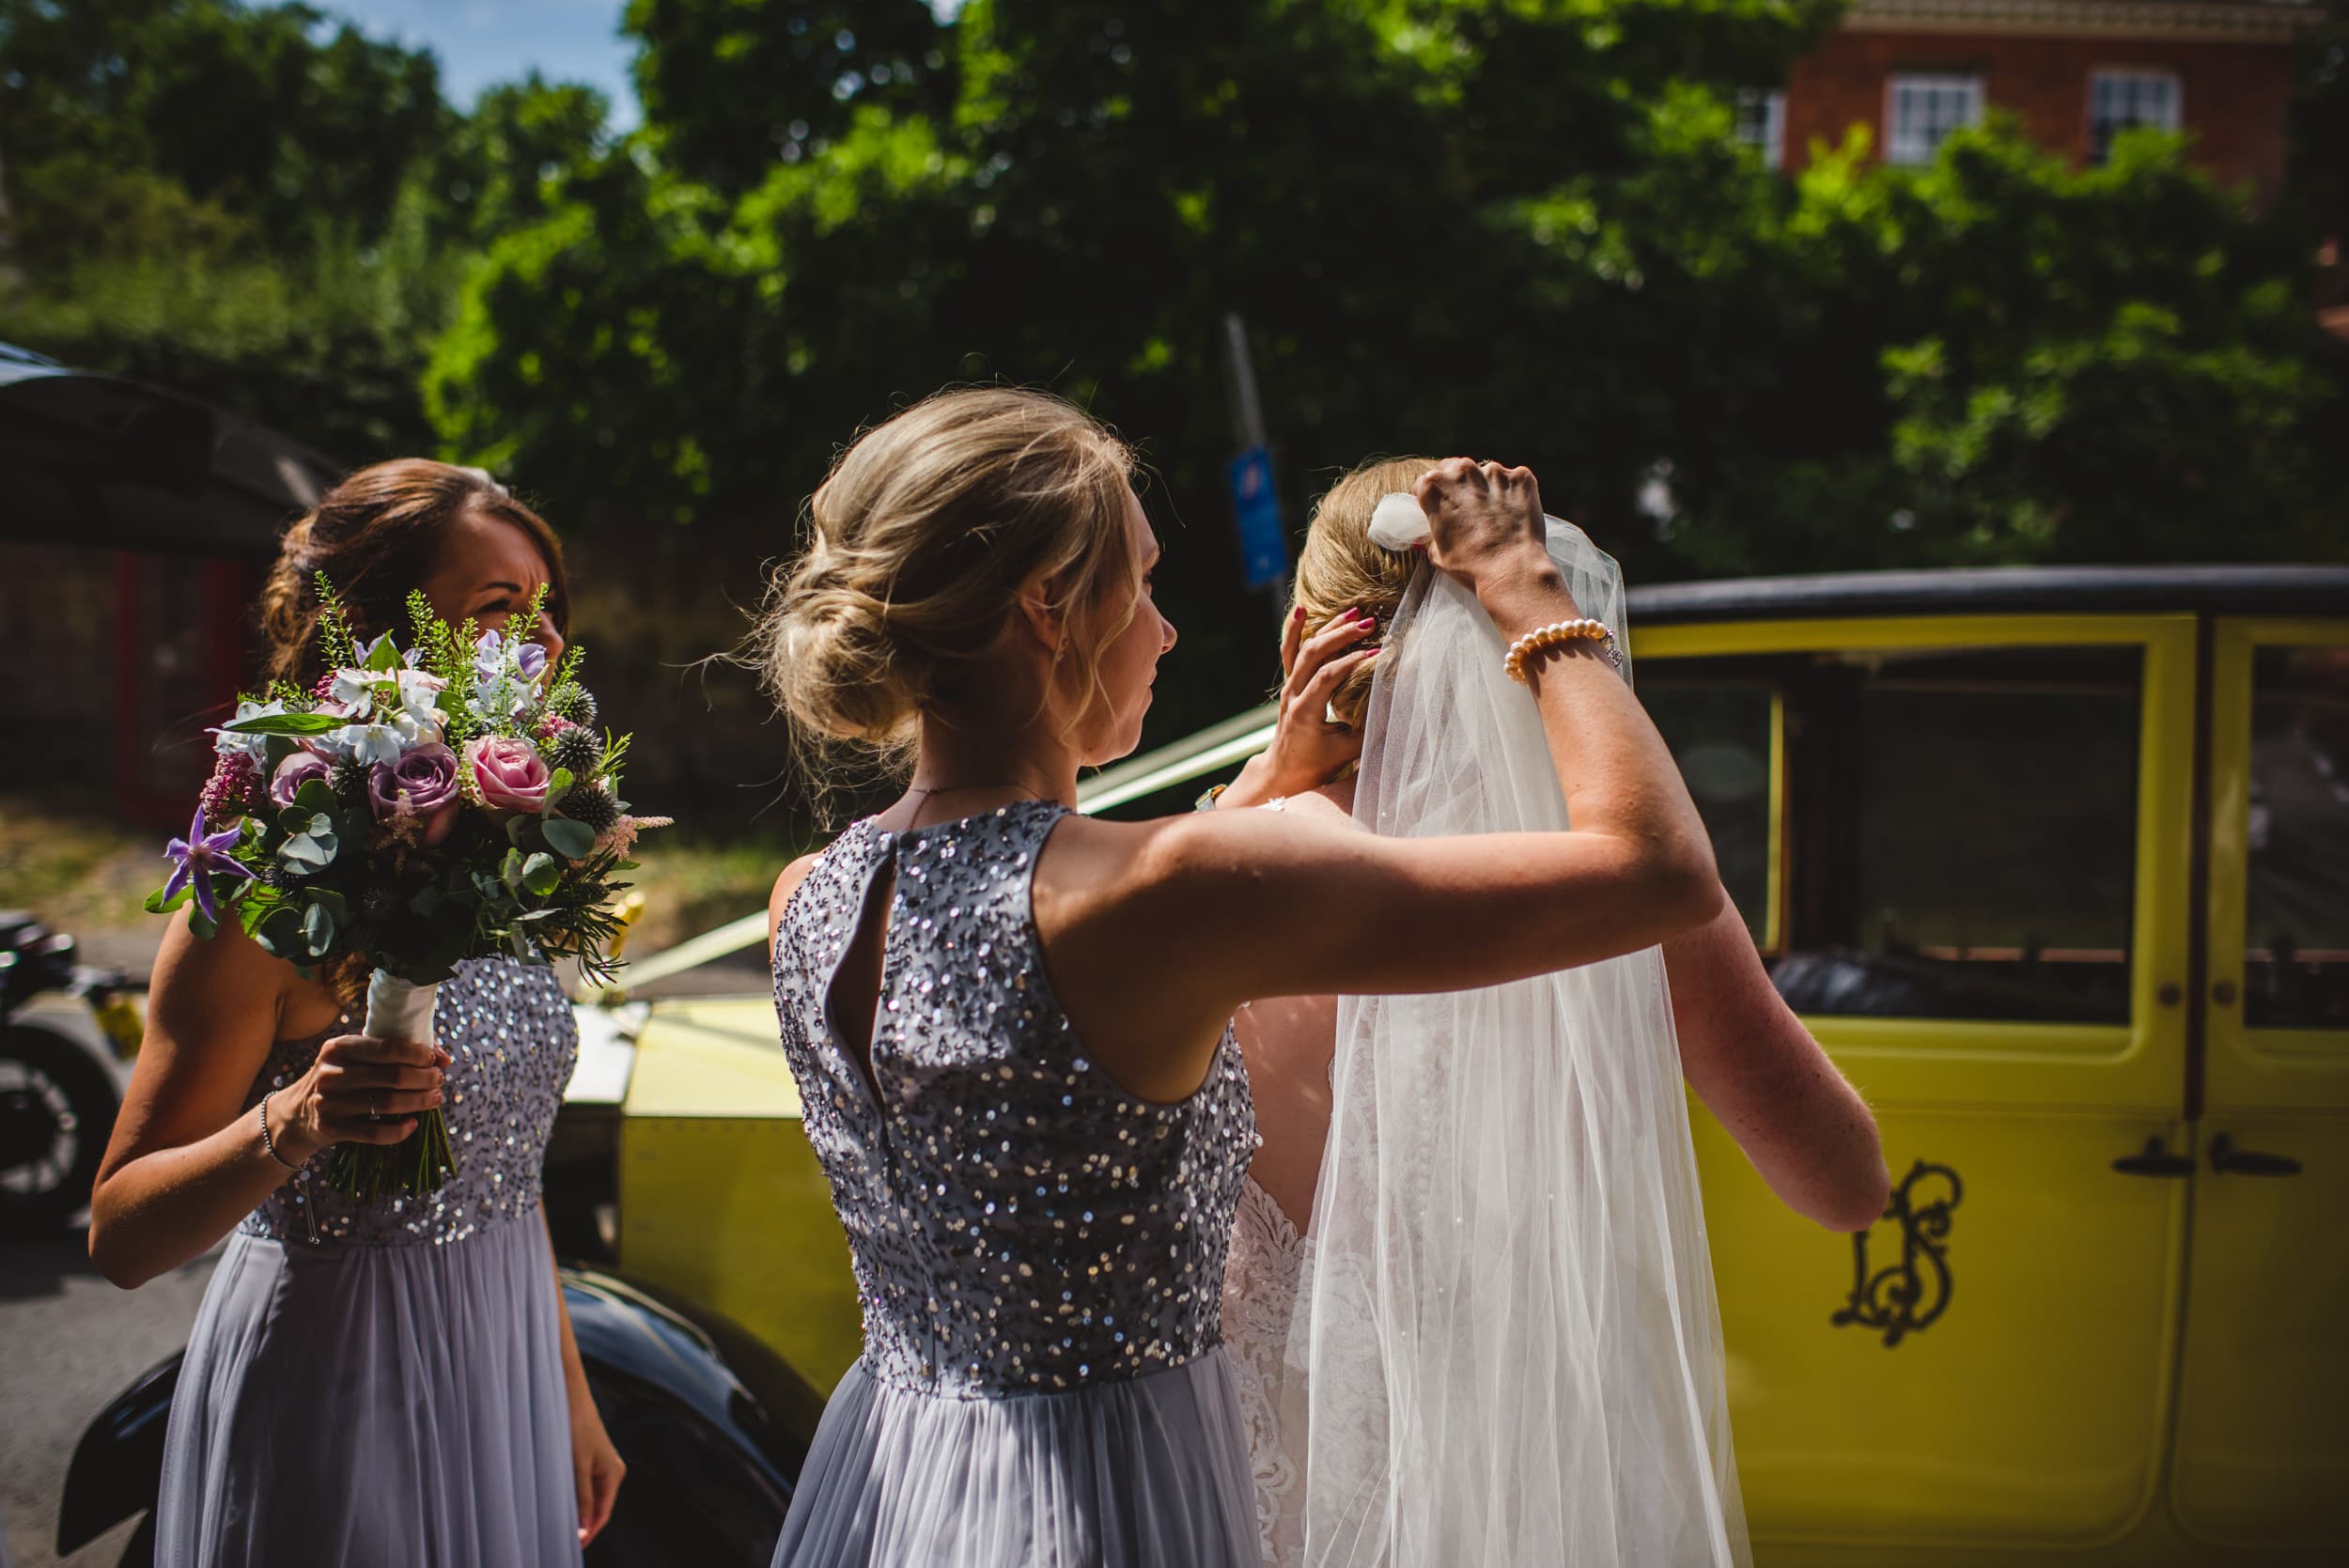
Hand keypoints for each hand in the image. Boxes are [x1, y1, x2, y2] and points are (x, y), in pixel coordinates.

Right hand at [267, 1031, 448, 1163]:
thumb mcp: (355, 1058)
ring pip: (387, 1103)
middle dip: (424, 1079)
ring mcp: (329, 1103)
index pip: (386, 1048)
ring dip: (419, 1102)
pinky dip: (400, 1130)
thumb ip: (395, 1052)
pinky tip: (414, 1124)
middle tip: (439, 1080)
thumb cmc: (340, 1079)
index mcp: (338, 1048)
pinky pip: (375, 1133)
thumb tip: (443, 1057)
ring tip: (435, 1099)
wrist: (296, 1115)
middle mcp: (330, 1074)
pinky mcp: (331, 1128)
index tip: (434, 1060)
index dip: (417, 1054)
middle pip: (392, 1076)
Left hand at [571, 1392, 625, 1546]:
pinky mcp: (591, 1461)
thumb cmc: (576, 1429)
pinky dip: (574, 1498)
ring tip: (558, 1525)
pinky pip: (584, 1487)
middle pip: (597, 1508)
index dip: (589, 1532)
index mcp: (614, 1474)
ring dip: (577, 1512)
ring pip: (589, 1498)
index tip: (573, 1547)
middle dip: (582, 1525)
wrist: (571, 1399)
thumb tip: (583, 1530)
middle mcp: (612, 1472)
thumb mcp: (577, 1467)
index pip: (602, 1514)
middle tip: (562, 1540)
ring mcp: (602, 1467)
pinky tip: (560, 1504)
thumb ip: (581, 1499)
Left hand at [1226, 606, 1377, 801]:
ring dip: (1329, 628)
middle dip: (1342, 636)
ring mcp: (1288, 686)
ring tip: (1354, 613)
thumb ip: (1370, 727)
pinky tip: (1303, 609)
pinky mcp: (1289, 683)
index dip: (1352, 662)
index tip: (1378, 653)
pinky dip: (1295, 629)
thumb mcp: (1348, 750)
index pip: (1327, 677)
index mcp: (1305, 712)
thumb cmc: (1318, 764)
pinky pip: (1288, 651)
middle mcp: (1293, 694)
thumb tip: (1396, 704)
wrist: (1285, 772)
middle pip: (1314, 654)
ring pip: (1303, 648)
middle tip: (1370, 624)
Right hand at [1413, 459, 1565, 625]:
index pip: (1426, 482)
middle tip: (1466, 510)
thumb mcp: (1436, 554)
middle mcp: (1462, 471)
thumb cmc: (1471, 566)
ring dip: (1486, 488)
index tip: (1439, 508)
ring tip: (1493, 516)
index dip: (1432, 497)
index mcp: (1434, 486)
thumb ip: (1431, 534)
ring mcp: (1494, 471)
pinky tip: (1513, 514)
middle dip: (1457, 485)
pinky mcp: (1520, 477)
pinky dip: (1512, 493)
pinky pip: (1513, 480)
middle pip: (1454, 469)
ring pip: (1485, 474)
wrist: (1512, 570)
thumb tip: (1431, 534)